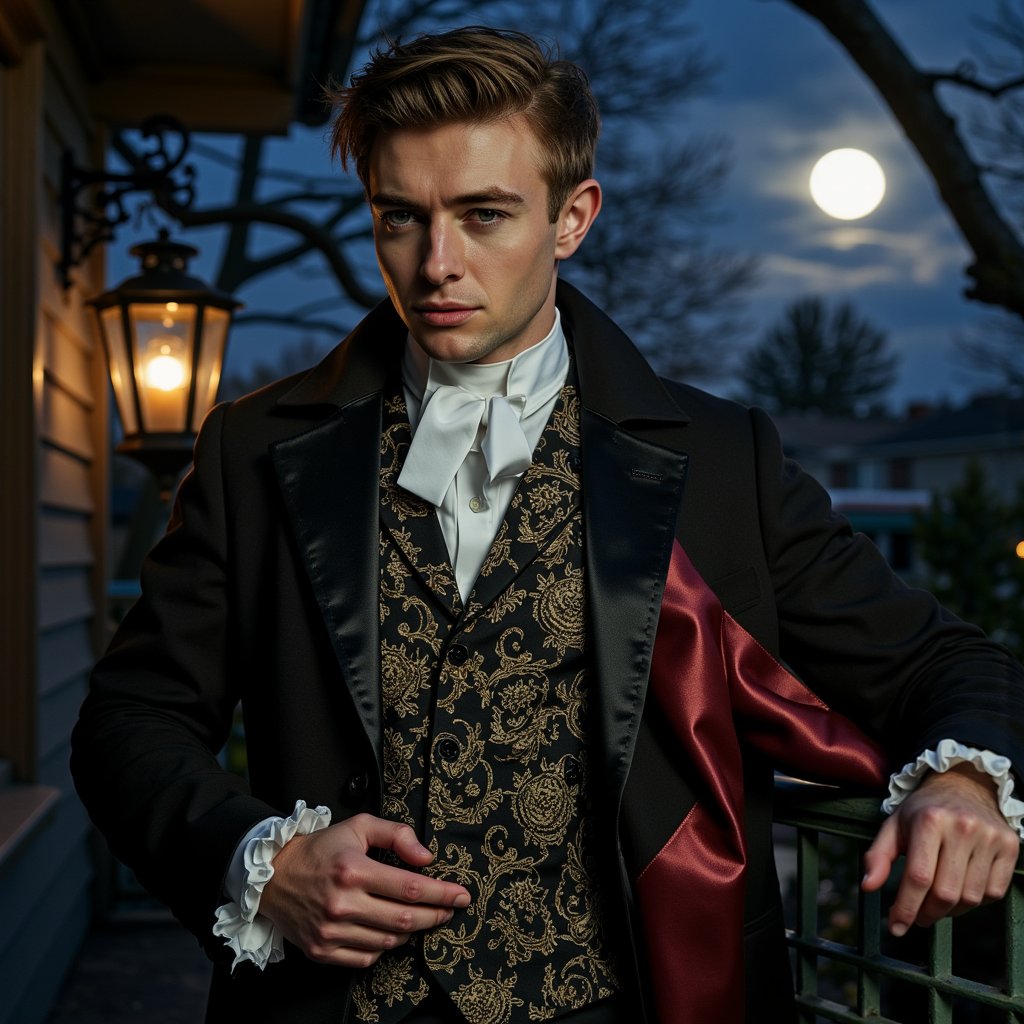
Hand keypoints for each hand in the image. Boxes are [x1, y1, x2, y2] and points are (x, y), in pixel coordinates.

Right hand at [258, 812, 470, 966]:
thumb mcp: (359, 826)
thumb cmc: (320, 849)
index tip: (461, 895)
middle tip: (451, 909)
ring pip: (388, 941)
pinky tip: (388, 932)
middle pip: (405, 919)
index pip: (411, 888)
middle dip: (437, 915)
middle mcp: (342, 903)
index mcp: (353, 870)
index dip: (442, 893)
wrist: (274, 875)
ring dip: (412, 931)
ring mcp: (331, 930)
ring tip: (420, 918)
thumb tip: (426, 857)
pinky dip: (384, 947)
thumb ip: (396, 835)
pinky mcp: (322, 949)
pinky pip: (366, 957)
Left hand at [862, 763, 1018, 935]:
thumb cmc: (923, 810)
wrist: (962, 785)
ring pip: (970, 898)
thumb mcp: (894, 825)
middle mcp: (962, 827)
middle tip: (917, 916)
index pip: (918, 877)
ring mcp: (989, 837)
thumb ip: (878, 856)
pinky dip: (975, 901)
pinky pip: (993, 892)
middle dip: (926, 913)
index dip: (906, 908)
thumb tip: (867, 886)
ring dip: (950, 911)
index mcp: (929, 820)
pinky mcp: (1009, 846)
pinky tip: (960, 891)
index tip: (896, 926)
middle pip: (945, 893)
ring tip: (936, 902)